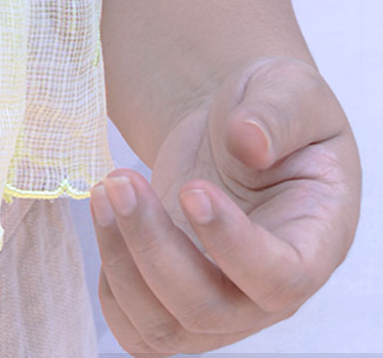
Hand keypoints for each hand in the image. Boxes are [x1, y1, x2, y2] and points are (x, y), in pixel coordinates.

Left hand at [89, 55, 361, 354]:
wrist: (235, 128)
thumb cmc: (272, 110)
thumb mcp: (289, 89)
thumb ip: (277, 112)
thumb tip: (249, 141)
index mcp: (313, 241)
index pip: (280, 277)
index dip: (231, 245)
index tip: (191, 189)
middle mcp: (267, 290)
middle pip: (207, 310)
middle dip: (152, 247)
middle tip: (119, 180)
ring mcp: (220, 301)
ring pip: (163, 327)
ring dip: (121, 262)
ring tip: (104, 189)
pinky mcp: (174, 298)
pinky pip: (136, 328)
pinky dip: (109, 285)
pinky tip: (107, 218)